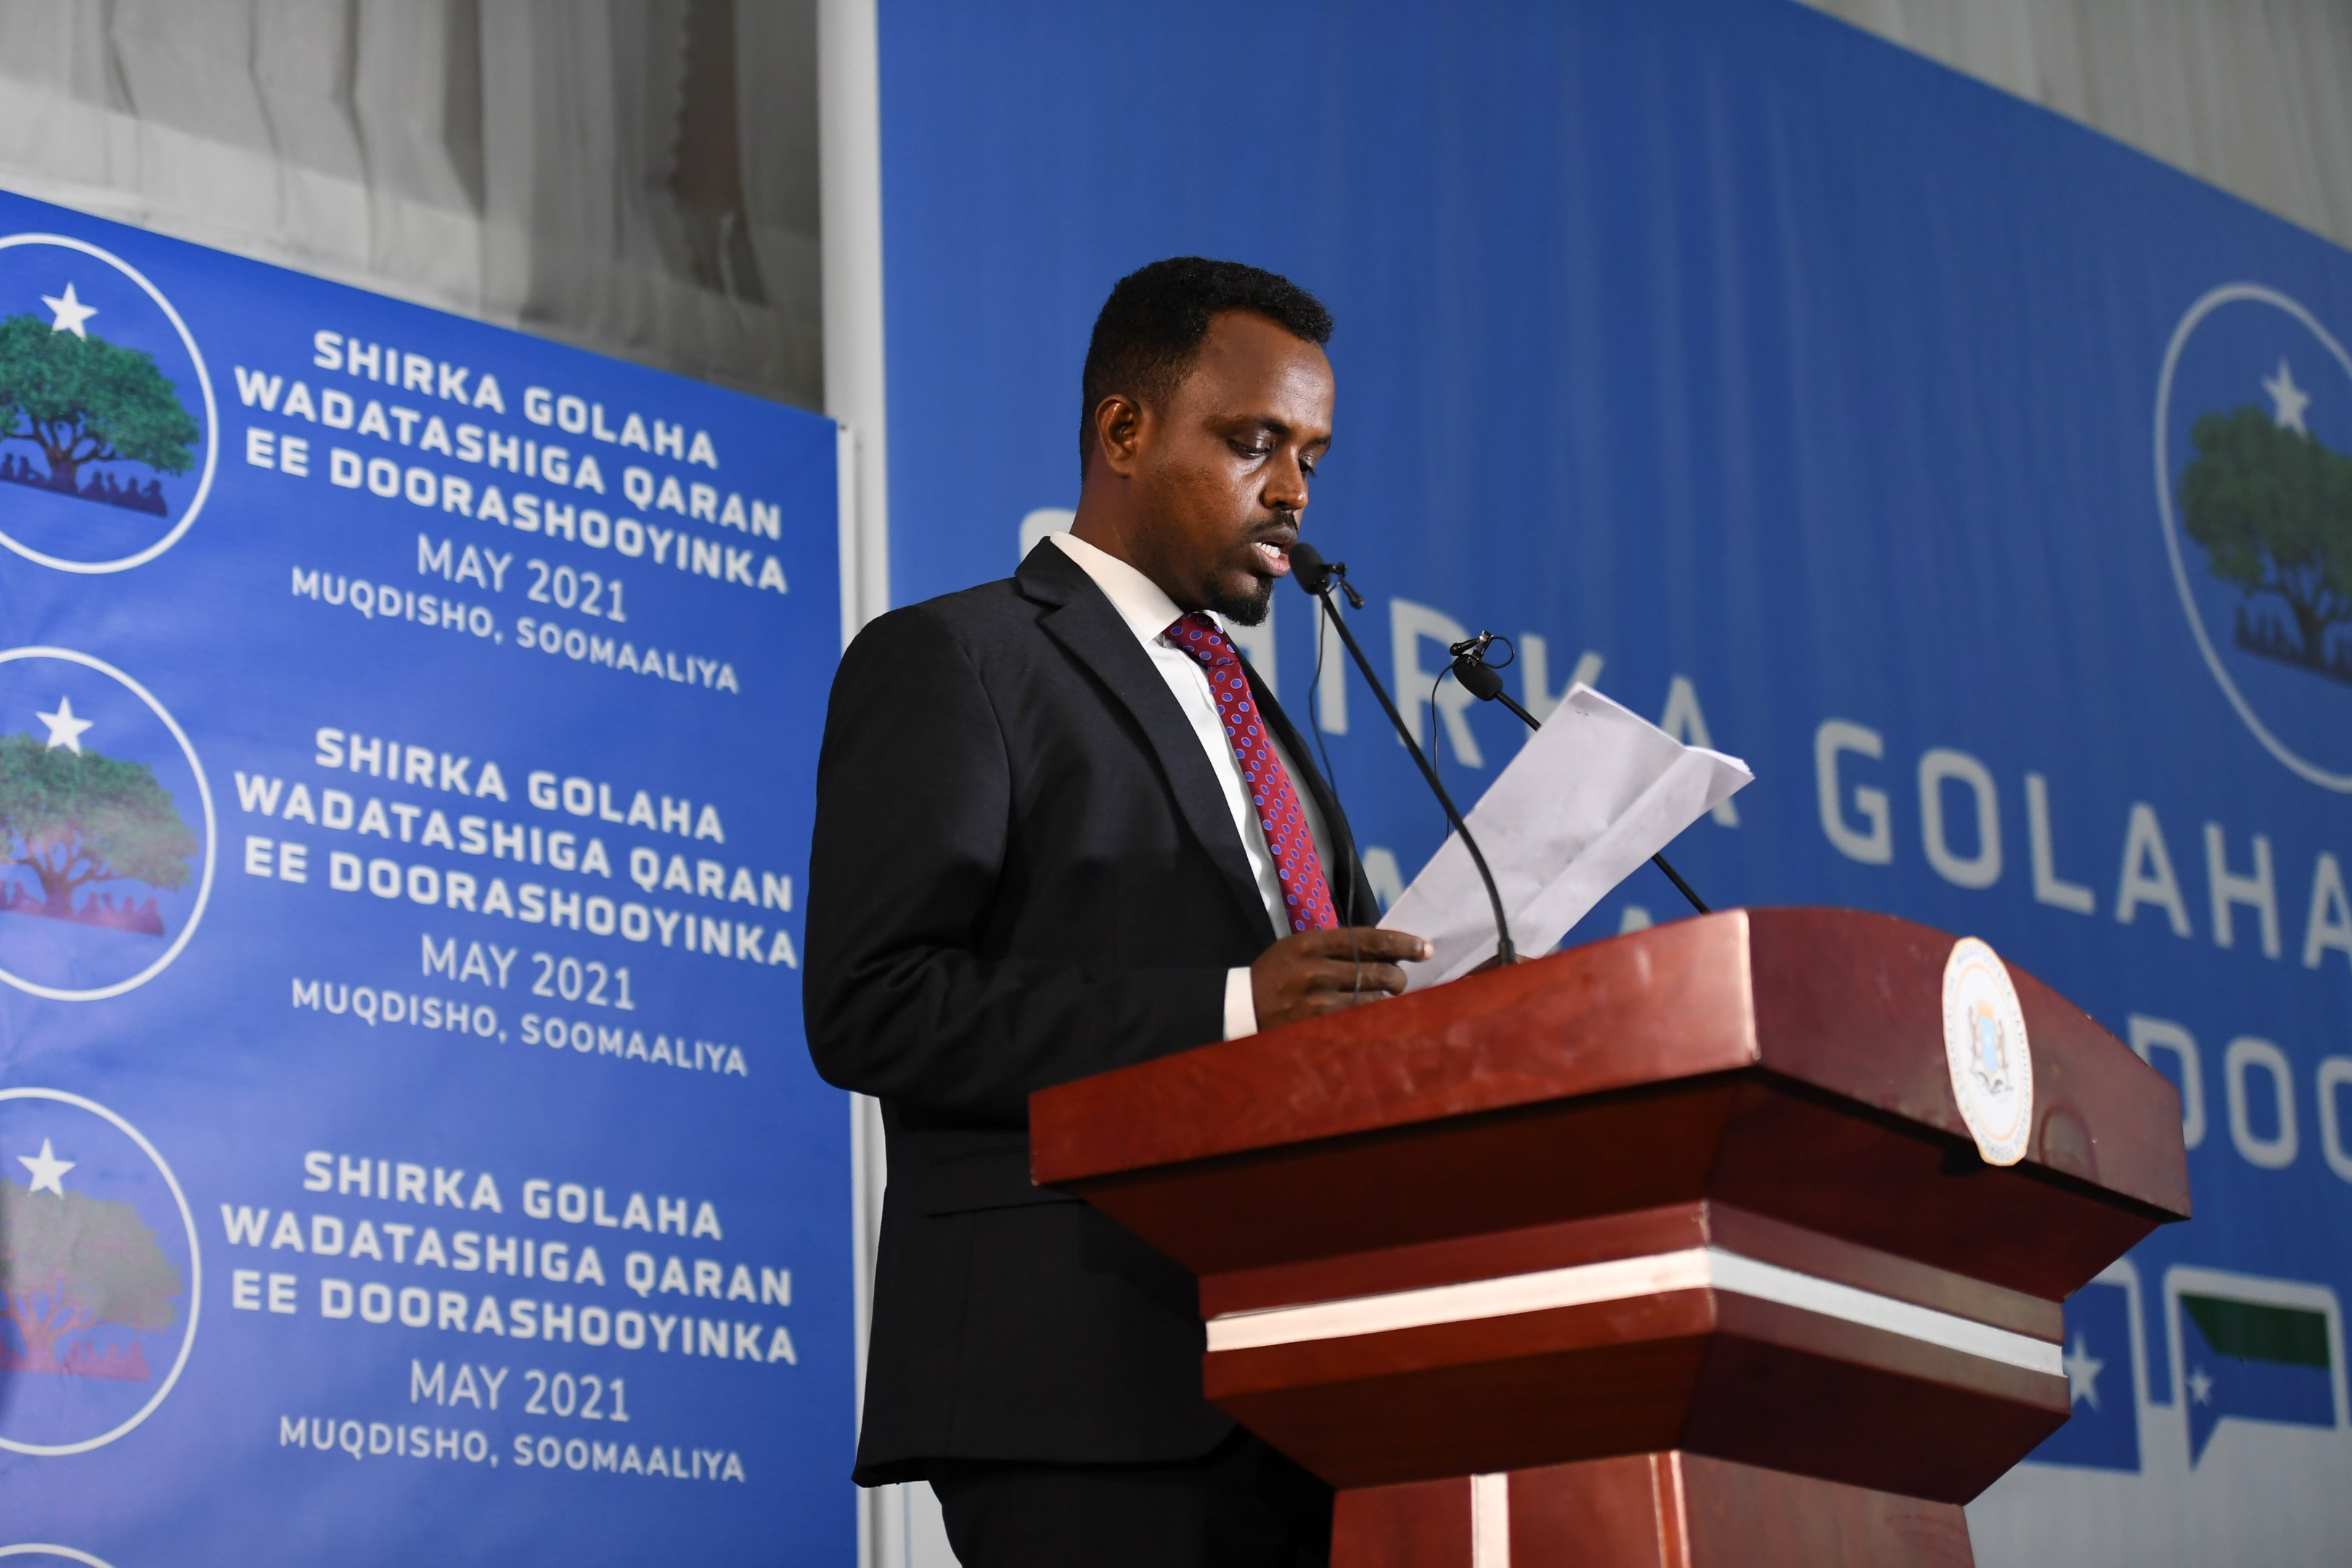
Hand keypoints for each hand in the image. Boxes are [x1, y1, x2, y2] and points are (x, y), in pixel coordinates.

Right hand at [1250, 927, 1432, 1031]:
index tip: (1424, 947)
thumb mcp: (1300, 947)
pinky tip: (1374, 1012)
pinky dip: (1373, 1015)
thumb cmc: (1277, 972)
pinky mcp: (1319, 1025)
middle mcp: (1316, 970)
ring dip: (1386, 998)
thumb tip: (1384, 949)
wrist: (1243, 1005)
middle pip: (1377, 970)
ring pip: (1373, 998)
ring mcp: (1318, 1001)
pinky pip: (1360, 1019)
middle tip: (1402, 979)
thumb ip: (1337, 946)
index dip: (1402, 943)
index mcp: (1311, 942)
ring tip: (1386, 996)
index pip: (1369, 939)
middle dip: (1398, 976)